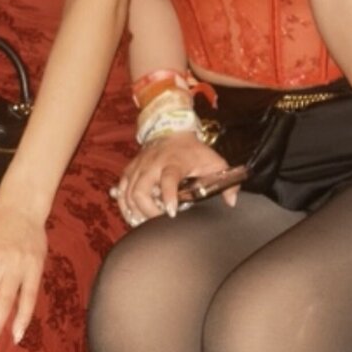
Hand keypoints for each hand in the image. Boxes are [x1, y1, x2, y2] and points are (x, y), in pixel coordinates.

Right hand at [113, 132, 233, 224]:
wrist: (171, 129)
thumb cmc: (193, 150)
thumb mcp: (214, 161)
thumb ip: (226, 182)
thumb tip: (232, 202)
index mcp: (174, 162)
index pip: (168, 179)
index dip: (168, 195)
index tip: (171, 212)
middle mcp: (153, 164)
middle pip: (140, 190)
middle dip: (147, 211)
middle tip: (158, 221)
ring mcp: (139, 166)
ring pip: (126, 192)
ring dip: (133, 211)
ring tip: (144, 222)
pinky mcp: (130, 169)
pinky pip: (120, 189)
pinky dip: (123, 204)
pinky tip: (130, 213)